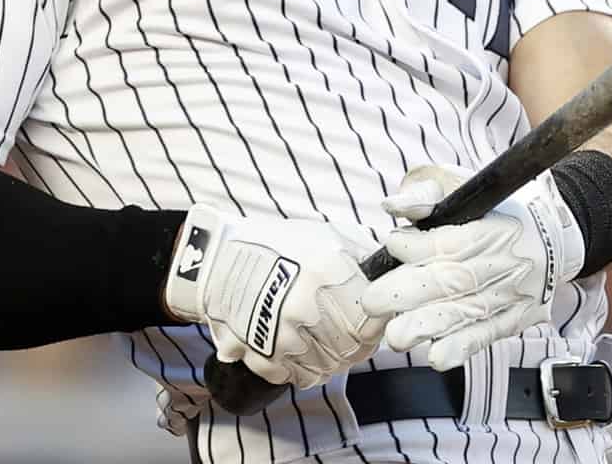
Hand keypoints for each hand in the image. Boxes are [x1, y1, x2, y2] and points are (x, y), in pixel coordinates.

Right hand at [164, 205, 384, 390]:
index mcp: (327, 273)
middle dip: (357, 344)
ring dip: (331, 357)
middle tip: (350, 333)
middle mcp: (306, 306)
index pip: (372, 322)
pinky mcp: (261, 355)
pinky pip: (298, 377)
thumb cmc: (279, 246)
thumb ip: (362, 254)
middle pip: (353, 349)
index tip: (373, 320)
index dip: (377, 324)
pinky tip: (300, 347)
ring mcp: (282, 334)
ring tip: (322, 337)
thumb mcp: (327, 234)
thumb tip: (391, 272)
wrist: (220, 261)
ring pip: (328, 367)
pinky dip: (303, 368)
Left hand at [361, 165, 585, 370]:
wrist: (556, 235)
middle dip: (412, 293)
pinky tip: (437, 356)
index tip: (393, 243)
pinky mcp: (514, 318)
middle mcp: (505, 264)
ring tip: (397, 335)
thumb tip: (393, 206)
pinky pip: (488, 335)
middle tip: (375, 302)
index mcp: (495, 228)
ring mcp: (511, 295)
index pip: (453, 241)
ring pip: (467, 312)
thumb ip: (428, 194)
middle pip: (455, 281)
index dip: (419, 246)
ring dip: (429, 326)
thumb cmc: (500, 208)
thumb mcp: (466, 186)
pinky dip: (462, 347)